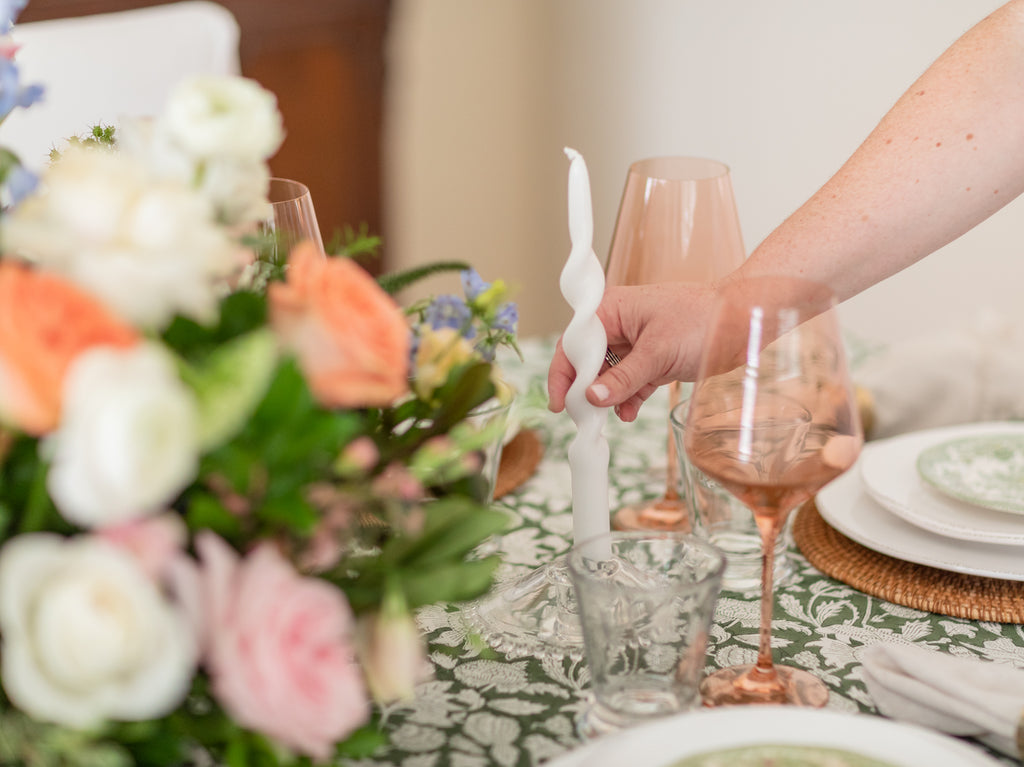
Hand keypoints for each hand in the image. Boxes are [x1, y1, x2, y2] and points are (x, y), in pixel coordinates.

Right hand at [547, 282, 715, 420]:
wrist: (744, 321)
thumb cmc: (704, 320)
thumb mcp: (658, 352)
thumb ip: (624, 377)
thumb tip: (593, 396)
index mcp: (612, 309)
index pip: (575, 342)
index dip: (564, 373)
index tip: (561, 402)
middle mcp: (619, 324)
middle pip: (588, 360)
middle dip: (586, 389)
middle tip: (584, 417)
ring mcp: (636, 342)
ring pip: (609, 374)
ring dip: (608, 397)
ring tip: (607, 420)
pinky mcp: (652, 359)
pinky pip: (630, 382)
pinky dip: (627, 399)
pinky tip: (628, 414)